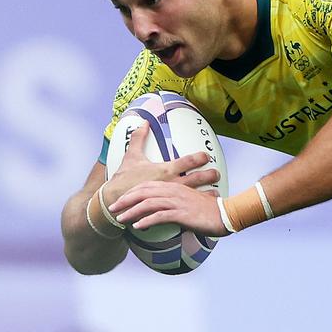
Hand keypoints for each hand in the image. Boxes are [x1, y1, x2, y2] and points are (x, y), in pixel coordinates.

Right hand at [104, 121, 219, 203]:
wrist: (114, 202)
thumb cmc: (123, 179)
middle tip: (217, 173)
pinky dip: (195, 206)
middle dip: (210, 175)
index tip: (206, 156)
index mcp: (165, 169)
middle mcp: (171, 183)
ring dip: (207, 193)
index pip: (188, 161)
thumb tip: (143, 122)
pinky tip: (203, 207)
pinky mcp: (167, 208)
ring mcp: (171, 197)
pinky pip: (185, 208)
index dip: (201, 157)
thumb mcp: (131, 156)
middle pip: (197, 178)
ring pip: (195, 194)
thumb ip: (139, 138)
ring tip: (217, 191)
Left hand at [109, 181, 229, 236]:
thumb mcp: (191, 204)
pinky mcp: (182, 214)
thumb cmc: (210, 212)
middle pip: (144, 192)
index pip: (148, 186)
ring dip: (132, 211)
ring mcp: (178, 202)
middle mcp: (175, 191)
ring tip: (121, 219)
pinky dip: (147, 221)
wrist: (227, 214)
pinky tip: (138, 227)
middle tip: (113, 209)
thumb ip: (177, 206)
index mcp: (176, 187)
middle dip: (126, 200)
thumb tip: (165, 215)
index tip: (120, 200)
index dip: (132, 192)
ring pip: (148, 204)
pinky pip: (160, 216)